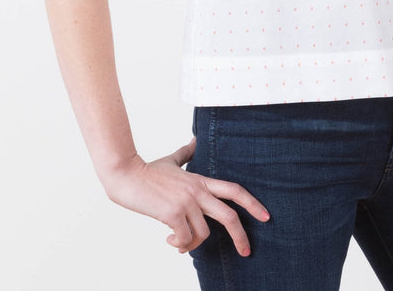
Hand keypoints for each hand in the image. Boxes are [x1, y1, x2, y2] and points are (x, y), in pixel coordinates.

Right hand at [102, 139, 270, 255]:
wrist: (126, 174)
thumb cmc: (147, 170)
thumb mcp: (172, 160)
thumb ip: (186, 152)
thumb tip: (194, 139)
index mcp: (201, 181)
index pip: (234, 190)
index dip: (253, 203)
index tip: (266, 216)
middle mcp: (198, 191)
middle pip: (229, 216)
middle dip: (241, 236)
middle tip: (246, 252)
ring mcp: (186, 202)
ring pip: (203, 235)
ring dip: (192, 245)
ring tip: (179, 242)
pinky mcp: (173, 213)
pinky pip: (185, 239)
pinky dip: (179, 245)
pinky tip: (169, 240)